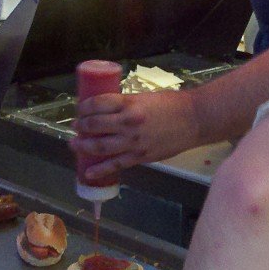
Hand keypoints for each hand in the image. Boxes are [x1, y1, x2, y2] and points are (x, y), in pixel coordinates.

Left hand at [71, 89, 200, 182]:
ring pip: (100, 145)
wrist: (194, 120)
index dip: (84, 107)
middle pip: (94, 124)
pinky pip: (115, 164)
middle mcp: (128, 122)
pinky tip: (88, 172)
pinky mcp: (140, 157)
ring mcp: (133, 141)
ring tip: (75, 144)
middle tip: (75, 126)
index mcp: (129, 103)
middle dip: (80, 126)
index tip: (80, 109)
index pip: (98, 103)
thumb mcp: (144, 97)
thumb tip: (107, 111)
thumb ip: (126, 105)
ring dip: (83, 145)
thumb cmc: (171, 104)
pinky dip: (99, 169)